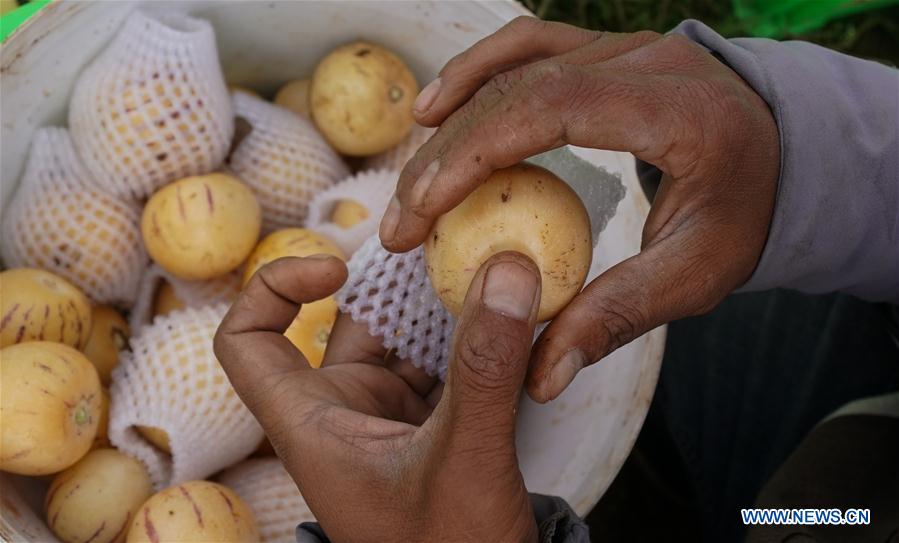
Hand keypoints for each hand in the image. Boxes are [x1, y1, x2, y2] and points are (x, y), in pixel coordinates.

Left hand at [214, 253, 542, 542]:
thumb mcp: (465, 458)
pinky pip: (445, 365)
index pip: (248, 343)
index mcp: (314, 425)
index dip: (274, 288)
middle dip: (394, 284)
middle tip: (448, 246)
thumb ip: (484, 367)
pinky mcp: (432, 428)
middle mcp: (344, 414)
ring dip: (443, 307)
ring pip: (404, 340)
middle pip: (346, 323)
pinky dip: (472, 340)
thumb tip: (507, 270)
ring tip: (491, 271)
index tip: (336, 269)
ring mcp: (389, 421)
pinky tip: (511, 318)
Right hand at [379, 17, 779, 401]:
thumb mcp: (694, 275)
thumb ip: (618, 317)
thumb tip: (540, 378)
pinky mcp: (601, 48)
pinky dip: (474, 75)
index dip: (475, 153)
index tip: (422, 211)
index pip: (554, 109)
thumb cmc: (742, 213)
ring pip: (512, 61)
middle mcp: (646, 60)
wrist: (782, 151)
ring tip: (409, 174)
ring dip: (450, 115)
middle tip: (401, 222)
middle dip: (445, 155)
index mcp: (678, 109)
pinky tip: (437, 109)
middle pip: (518, 87)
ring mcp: (621, 44)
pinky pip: (524, 46)